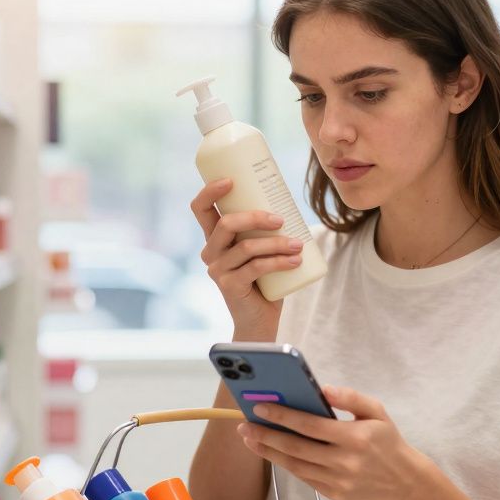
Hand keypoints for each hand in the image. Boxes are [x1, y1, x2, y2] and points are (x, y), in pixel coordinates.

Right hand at [191, 179, 300, 339]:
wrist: (260, 319)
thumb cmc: (264, 280)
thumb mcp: (261, 249)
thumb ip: (266, 230)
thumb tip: (290, 202)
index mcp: (214, 238)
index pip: (201, 209)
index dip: (210, 192)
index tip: (231, 180)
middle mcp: (211, 252)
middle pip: (226, 224)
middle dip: (255, 217)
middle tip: (280, 219)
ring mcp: (218, 270)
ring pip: (246, 247)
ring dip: (277, 243)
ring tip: (299, 245)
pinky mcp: (230, 286)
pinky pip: (256, 267)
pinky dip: (279, 262)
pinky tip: (296, 260)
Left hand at [236, 386, 431, 499]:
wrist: (403, 482)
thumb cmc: (387, 440)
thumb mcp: (376, 411)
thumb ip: (351, 397)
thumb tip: (322, 389)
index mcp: (354, 437)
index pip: (310, 425)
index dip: (283, 416)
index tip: (260, 407)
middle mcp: (343, 461)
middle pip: (296, 448)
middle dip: (266, 435)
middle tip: (244, 425)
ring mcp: (336, 481)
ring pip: (295, 465)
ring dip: (269, 452)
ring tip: (250, 439)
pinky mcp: (332, 494)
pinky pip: (303, 477)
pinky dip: (285, 464)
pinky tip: (272, 452)